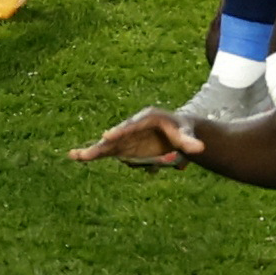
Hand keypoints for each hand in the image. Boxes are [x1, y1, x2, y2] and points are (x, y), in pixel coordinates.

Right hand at [68, 108, 202, 167]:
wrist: (179, 131)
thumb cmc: (184, 130)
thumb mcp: (187, 135)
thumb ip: (190, 142)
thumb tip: (199, 150)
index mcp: (147, 118)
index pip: (132, 126)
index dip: (119, 132)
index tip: (107, 136)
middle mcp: (133, 126)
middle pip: (117, 136)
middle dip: (104, 142)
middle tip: (88, 148)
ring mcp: (128, 137)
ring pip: (110, 145)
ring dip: (96, 152)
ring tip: (76, 156)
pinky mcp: (125, 147)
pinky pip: (109, 152)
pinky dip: (95, 155)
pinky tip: (77, 156)